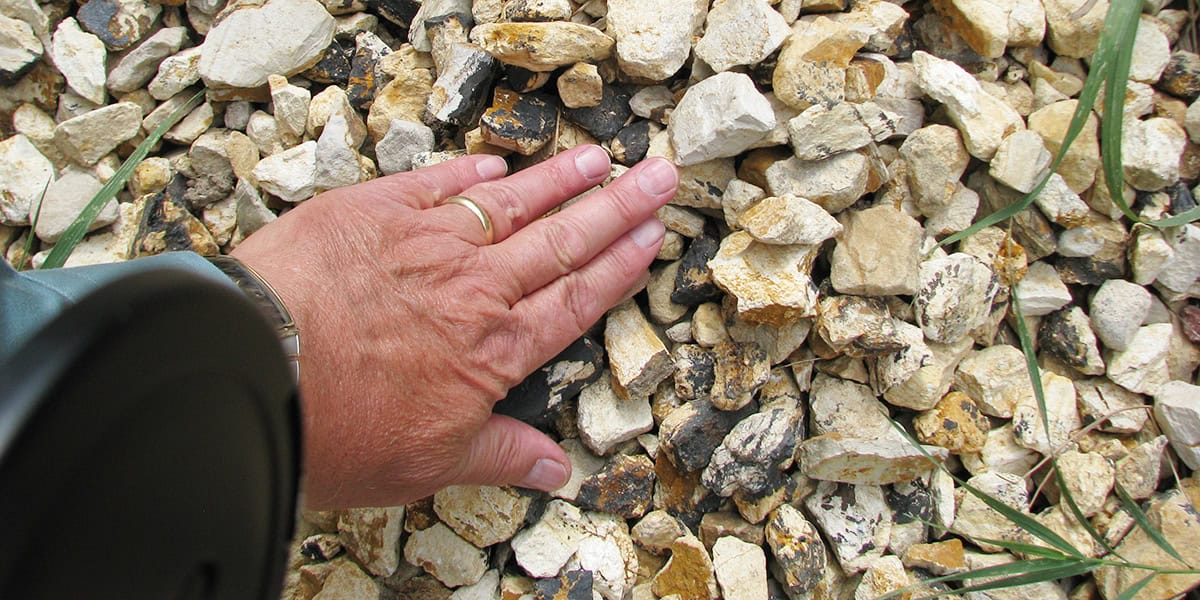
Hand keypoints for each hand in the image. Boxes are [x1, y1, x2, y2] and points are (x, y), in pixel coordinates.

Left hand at [231, 145, 678, 508]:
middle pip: (561, 241)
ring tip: (600, 157)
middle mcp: (474, 287)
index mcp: (494, 349)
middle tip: (661, 175)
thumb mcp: (427, 465)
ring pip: (511, 204)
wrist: (252, 369)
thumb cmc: (336, 430)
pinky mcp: (374, 211)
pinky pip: (437, 184)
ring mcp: (426, 242)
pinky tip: (496, 163)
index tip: (652, 238)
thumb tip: (558, 472)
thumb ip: (500, 457)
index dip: (619, 267)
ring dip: (559, 180)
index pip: (575, 299)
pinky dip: (471, 173)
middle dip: (617, 207)